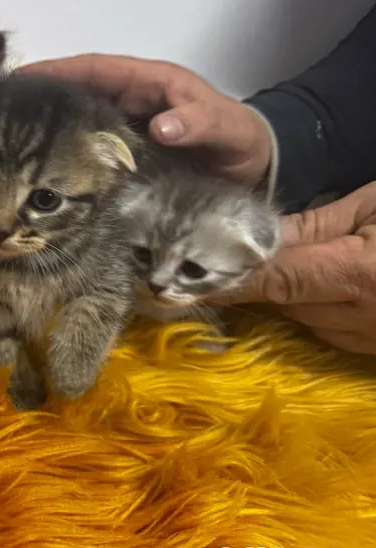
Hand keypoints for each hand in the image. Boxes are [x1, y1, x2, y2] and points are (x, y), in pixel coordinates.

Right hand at [19, 54, 272, 185]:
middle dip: (40, 100)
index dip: (58, 70)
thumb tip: (161, 125)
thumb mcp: (226, 128)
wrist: (256, 168)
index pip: (94, 69)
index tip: (23, 76)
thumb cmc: (241, 139)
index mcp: (148, 83)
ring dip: (47, 131)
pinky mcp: (125, 157)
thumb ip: (198, 123)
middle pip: (76, 95)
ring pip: (77, 124)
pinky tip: (41, 174)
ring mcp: (124, 130)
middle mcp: (129, 102)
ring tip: (7, 144)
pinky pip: (89, 151)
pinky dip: (66, 158)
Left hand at [217, 183, 375, 353]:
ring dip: (295, 298)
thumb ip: (313, 226)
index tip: (190, 279)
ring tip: (310, 264)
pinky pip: (333, 334)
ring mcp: (374, 340)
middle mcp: (367, 318)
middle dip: (267, 278)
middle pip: (286, 303)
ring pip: (306, 322)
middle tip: (248, 253)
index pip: (277, 280)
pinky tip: (332, 289)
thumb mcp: (374, 207)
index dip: (232, 280)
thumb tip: (257, 236)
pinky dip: (322, 314)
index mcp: (362, 274)